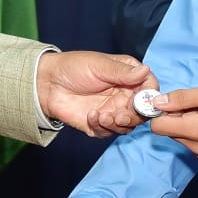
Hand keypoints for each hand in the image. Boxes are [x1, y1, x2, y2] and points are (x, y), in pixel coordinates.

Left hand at [36, 50, 155, 136]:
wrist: (47, 83)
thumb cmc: (73, 67)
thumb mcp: (99, 65)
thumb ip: (122, 72)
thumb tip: (146, 70)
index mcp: (128, 76)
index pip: (149, 87)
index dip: (150, 95)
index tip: (142, 100)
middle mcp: (124, 95)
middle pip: (142, 111)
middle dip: (134, 115)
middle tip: (120, 114)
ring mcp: (113, 111)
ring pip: (129, 125)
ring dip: (119, 123)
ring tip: (104, 116)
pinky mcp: (100, 124)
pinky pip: (109, 132)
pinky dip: (102, 126)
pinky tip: (91, 115)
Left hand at [148, 82, 197, 161]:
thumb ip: (182, 98)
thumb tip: (157, 102)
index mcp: (195, 131)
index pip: (158, 127)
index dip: (161, 112)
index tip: (173, 103)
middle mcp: (196, 148)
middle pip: (170, 131)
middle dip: (178, 117)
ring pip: (181, 137)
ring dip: (188, 125)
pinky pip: (192, 144)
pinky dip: (197, 133)